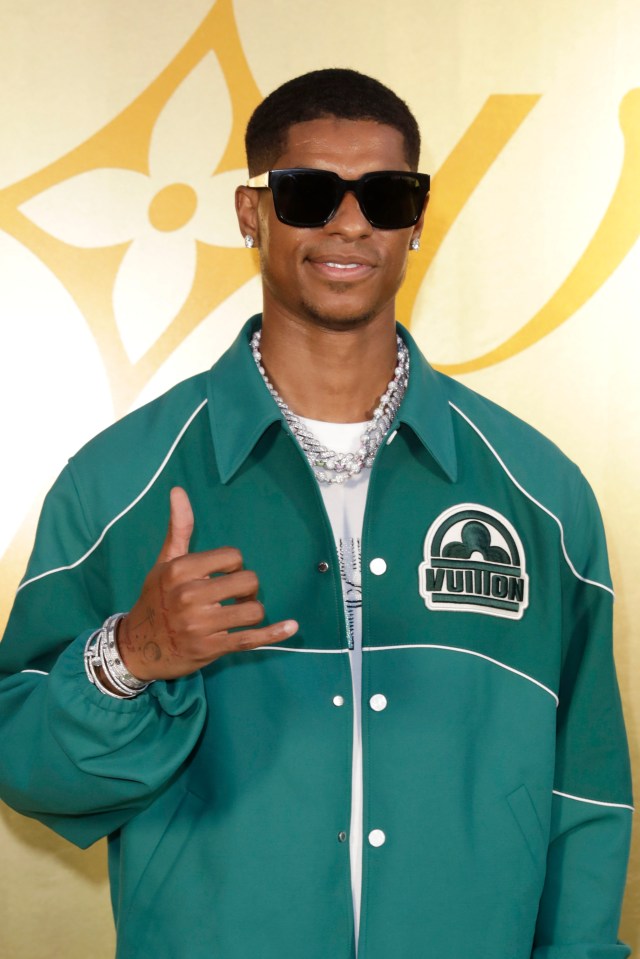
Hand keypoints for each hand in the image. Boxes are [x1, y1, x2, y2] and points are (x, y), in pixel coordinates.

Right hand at [116, 487, 297, 680]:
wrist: (137, 647)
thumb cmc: (156, 599)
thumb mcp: (165, 562)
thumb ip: (179, 528)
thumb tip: (178, 490)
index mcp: (180, 570)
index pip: (233, 557)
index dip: (234, 565)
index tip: (223, 574)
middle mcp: (189, 596)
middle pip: (247, 581)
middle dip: (248, 588)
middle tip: (235, 595)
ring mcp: (200, 625)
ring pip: (253, 610)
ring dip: (253, 610)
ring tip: (240, 613)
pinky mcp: (210, 649)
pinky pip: (250, 639)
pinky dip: (274, 634)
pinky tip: (291, 627)